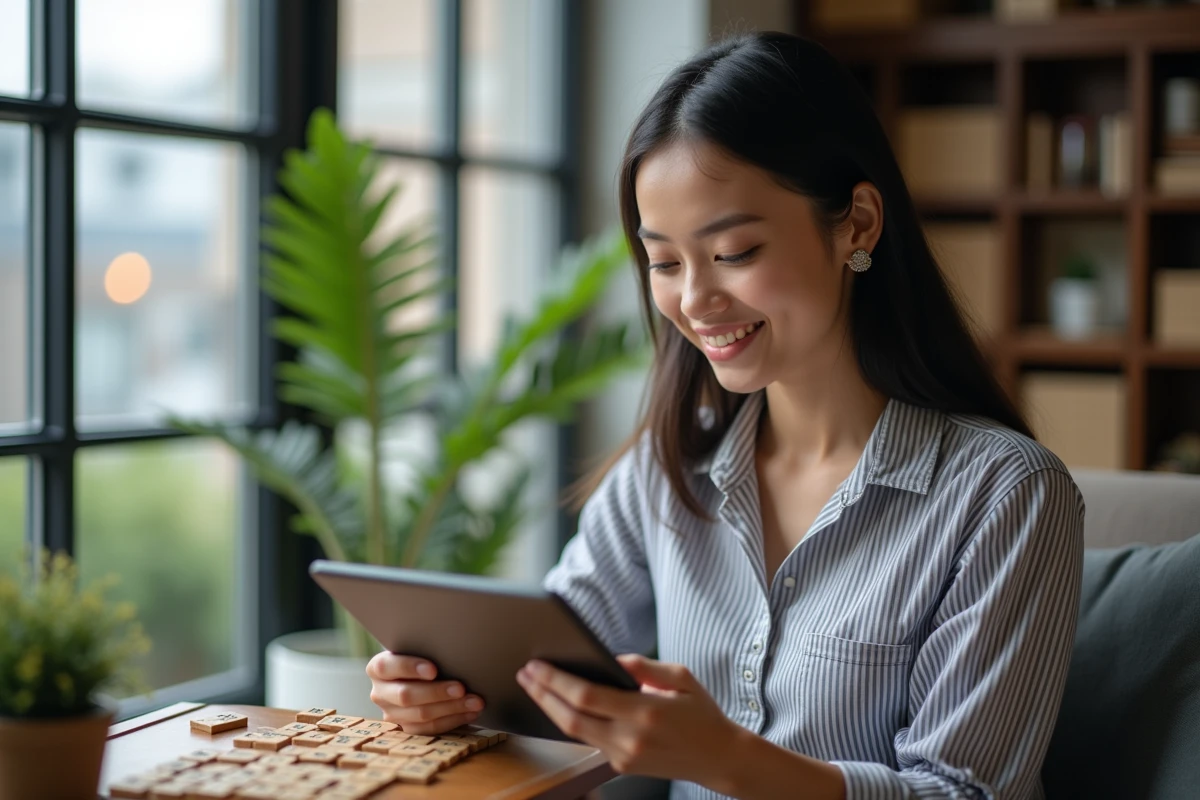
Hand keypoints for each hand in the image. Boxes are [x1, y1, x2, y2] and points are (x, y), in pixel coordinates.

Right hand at [366, 652, 484, 734]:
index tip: (433, 670)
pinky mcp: (406, 728)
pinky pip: (430, 729)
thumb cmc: (422, 654)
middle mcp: (380, 693)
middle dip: (437, 692)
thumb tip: (452, 648)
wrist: (419, 673)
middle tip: (461, 688)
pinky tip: (471, 712)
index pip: (387, 667)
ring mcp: (391, 714)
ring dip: (452, 708)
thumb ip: (427, 648)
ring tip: (475, 702)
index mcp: (377, 668)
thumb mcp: (419, 647)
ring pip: (421, 715)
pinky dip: (453, 720)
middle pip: (406, 696)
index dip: (410, 668)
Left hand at [516, 653, 740, 786]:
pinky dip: (570, 721)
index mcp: (645, 712)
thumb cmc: (701, 713)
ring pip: (575, 732)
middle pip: (571, 717)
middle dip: (543, 693)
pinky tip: (558, 705)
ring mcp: (624, 757)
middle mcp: (630, 738)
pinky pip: (589, 740)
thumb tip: (610, 658)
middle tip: (524, 673)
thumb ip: (643, 666)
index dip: (556, 680)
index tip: (536, 665)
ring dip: (550, 708)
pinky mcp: (622, 766)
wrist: (719, 758)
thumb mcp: (681, 677)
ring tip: (533, 686)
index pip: (586, 696)